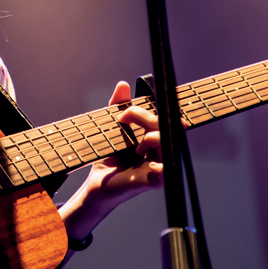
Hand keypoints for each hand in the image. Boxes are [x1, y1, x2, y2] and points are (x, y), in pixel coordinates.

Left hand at [59, 81, 165, 239]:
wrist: (97, 183)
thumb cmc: (109, 158)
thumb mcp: (112, 128)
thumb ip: (119, 106)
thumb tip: (123, 85)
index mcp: (154, 136)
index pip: (165, 117)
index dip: (156, 110)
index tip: (132, 109)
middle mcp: (160, 150)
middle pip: (169, 126)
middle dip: (148, 118)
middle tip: (125, 118)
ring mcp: (159, 165)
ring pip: (170, 144)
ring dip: (153, 138)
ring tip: (138, 145)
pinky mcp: (153, 181)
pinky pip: (166, 173)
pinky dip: (161, 167)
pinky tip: (149, 166)